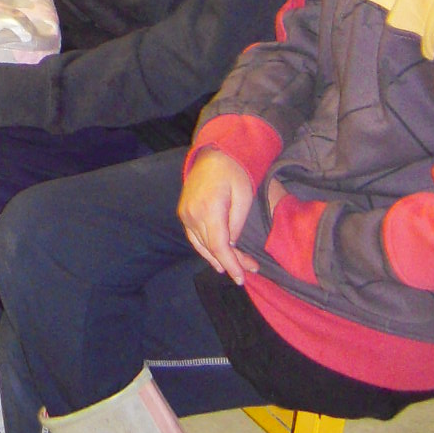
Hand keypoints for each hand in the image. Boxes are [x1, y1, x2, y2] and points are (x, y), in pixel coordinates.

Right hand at [178, 150, 259, 286]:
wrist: (213, 154)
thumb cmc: (234, 172)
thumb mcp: (244, 197)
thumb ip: (237, 225)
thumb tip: (232, 246)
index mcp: (209, 209)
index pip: (219, 246)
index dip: (231, 264)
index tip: (241, 278)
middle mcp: (192, 213)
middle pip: (211, 248)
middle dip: (231, 262)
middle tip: (250, 269)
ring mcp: (185, 213)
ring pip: (201, 245)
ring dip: (218, 258)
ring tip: (237, 266)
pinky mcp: (183, 212)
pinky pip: (193, 237)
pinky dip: (205, 249)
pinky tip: (216, 258)